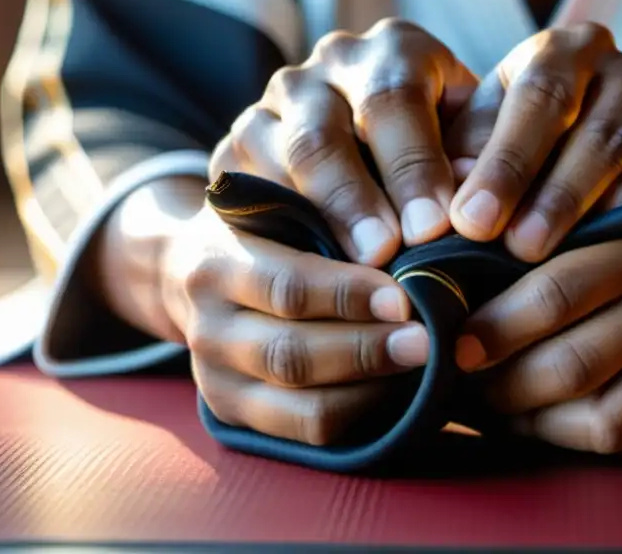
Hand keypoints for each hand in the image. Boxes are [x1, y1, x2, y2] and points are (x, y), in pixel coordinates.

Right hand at [160, 204, 431, 445]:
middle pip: (291, 355)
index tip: (402, 297)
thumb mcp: (277, 191)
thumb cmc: (261, 220)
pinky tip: (399, 393)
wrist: (194, 266)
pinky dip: (357, 418)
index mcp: (216, 262)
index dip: (346, 296)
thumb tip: (407, 226)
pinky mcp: (233, 414)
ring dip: (368, 390)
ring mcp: (216, 378)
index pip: (286, 286)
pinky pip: (304, 431)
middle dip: (365, 351)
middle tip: (427, 341)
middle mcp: (207, 327)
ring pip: (300, 405)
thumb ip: (328, 205)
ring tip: (423, 370)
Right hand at [209, 18, 477, 265]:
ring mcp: (265, 114)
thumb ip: (477, 155)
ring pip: (270, 169)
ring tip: (345, 272)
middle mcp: (319, 74)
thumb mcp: (471, 137)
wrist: (368, 148)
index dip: (412, 165)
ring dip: (309, 226)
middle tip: (384, 254)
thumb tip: (478, 195)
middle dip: (352, 199)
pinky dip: (273, 247)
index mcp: (390, 51)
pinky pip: (237, 202)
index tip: (434, 226)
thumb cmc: (445, 150)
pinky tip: (305, 283)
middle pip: (320, 136)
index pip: (392, 98)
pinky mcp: (229, 160)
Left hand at [445, 23, 621, 261]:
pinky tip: (615, 241)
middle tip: (517, 249)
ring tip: (558, 256)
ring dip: (590, 207)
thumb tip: (455, 206)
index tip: (472, 221)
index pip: (536, 97)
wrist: (599, 164)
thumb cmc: (525, 153)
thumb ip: (468, 165)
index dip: (505, 162)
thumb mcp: (486, 147)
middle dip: (551, 192)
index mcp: (555, 52)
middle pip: (589, 125)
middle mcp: (614, 61)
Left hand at [457, 225, 621, 453]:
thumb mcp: (577, 219)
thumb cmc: (607, 238)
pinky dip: (559, 430)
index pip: (556, 293)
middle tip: (456, 380)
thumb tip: (437, 280)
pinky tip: (524, 415)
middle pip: (573, 361)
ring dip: (524, 411)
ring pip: (592, 403)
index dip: (496, 327)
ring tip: (481, 399)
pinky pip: (617, 428)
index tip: (450, 341)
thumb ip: (524, 236)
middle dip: (502, 380)